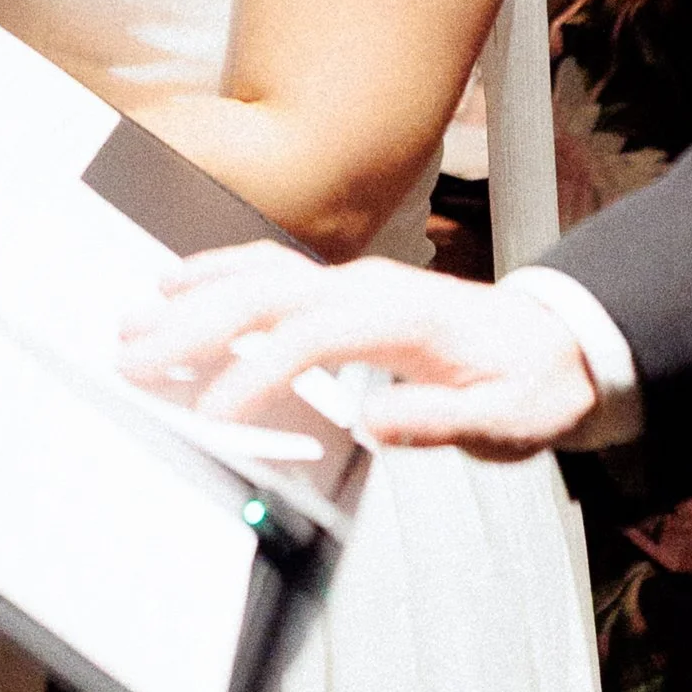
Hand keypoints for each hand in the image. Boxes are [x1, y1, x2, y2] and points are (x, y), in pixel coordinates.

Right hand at [118, 244, 600, 461]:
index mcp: (403, 316)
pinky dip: (216, 272)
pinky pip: (268, 267)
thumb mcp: (510, 420)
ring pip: (257, 271)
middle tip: (135, 357)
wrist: (556, 343)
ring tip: (137, 320)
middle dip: (193, 324)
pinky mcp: (342, 285)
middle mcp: (367, 285)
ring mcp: (351, 278)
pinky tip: (181, 287)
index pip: (311, 334)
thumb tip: (374, 423)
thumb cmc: (532, 384)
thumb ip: (444, 422)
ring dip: (192, 293)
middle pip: (264, 291)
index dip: (256, 368)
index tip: (212, 410)